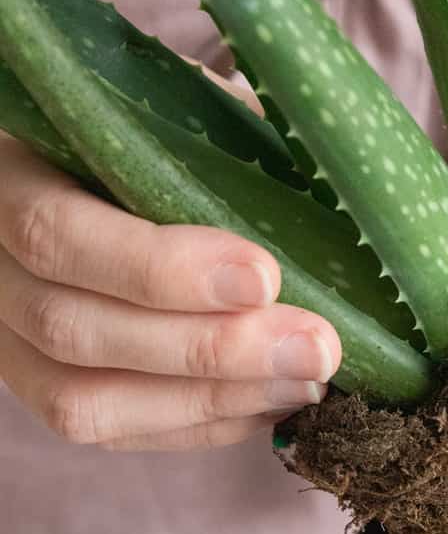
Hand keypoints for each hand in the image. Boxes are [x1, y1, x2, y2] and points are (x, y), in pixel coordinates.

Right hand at [0, 134, 340, 450]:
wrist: (112, 170)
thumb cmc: (156, 126)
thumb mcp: (182, 101)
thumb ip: (228, 128)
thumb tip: (330, 173)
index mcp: (10, 175)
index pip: (58, 234)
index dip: (159, 268)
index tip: (265, 276)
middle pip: (73, 330)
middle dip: (209, 349)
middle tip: (316, 345)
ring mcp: (9, 340)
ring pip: (85, 401)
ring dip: (211, 400)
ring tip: (307, 381)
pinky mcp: (46, 390)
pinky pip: (113, 432)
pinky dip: (200, 426)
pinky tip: (273, 401)